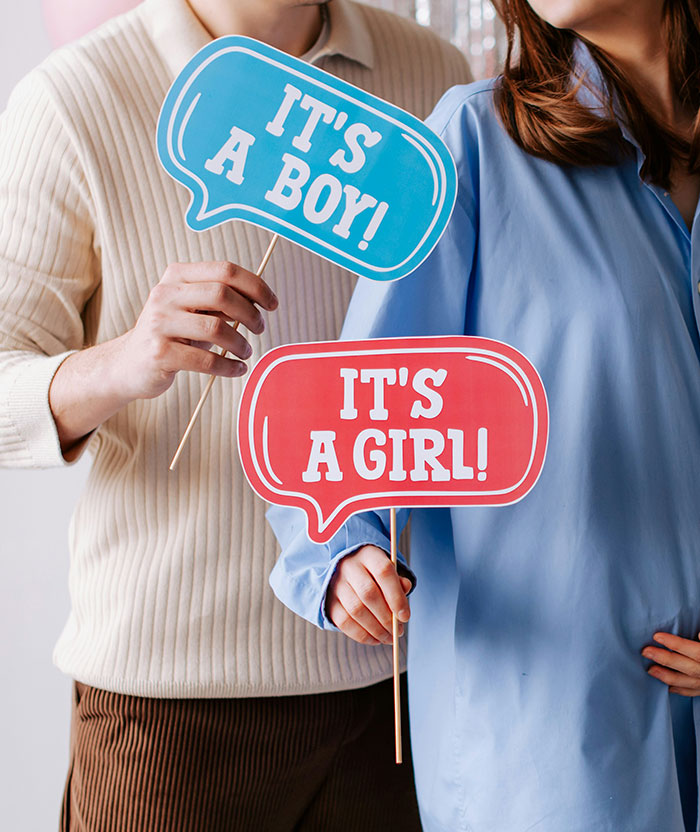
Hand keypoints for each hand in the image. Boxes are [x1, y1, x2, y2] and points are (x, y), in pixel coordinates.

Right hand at [49, 260, 277, 454]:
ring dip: (240, 343)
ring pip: (216, 328)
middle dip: (250, 313)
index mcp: (176, 276)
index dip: (255, 285)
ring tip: (246, 352)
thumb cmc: (172, 334)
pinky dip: (229, 367)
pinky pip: (206, 360)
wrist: (129, 364)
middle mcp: (165, 294)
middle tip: (260, 328)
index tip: (271, 304)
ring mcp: (159, 323)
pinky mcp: (160, 353)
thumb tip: (259, 300)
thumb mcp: (193, 310)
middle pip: (222, 294)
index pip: (225, 270)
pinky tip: (238, 369)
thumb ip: (220, 301)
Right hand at [326, 545, 411, 645]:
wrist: (345, 568)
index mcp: (368, 554)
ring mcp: (336, 583)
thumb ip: (398, 581)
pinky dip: (362, 635)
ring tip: (389, 638)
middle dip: (386, 618)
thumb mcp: (387, 570)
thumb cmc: (373, 573)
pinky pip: (344, 622)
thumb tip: (405, 589)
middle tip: (398, 632)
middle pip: (369, 594)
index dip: (396, 596)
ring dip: (376, 629)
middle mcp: (349, 566)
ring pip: (356, 610)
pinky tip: (375, 639)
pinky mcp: (328, 601)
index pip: (384, 572)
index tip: (405, 617)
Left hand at [642, 632, 699, 695]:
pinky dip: (677, 689)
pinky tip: (666, 686)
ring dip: (666, 676)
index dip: (675, 644)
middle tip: (646, 651)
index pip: (693, 651)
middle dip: (664, 659)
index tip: (657, 636)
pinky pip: (690, 692)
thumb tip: (699, 634)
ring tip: (650, 670)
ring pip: (685, 682)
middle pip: (685, 667)